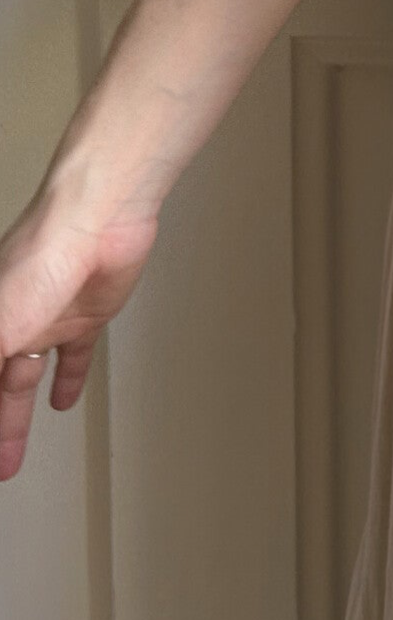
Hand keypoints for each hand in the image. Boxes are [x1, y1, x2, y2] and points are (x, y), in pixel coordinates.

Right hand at [0, 182, 159, 480]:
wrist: (99, 220)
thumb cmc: (39, 261)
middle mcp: (9, 328)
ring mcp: (46, 323)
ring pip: (24, 382)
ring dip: (16, 418)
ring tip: (9, 456)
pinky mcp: (86, 316)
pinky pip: (73, 357)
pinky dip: (67, 381)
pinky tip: (62, 403)